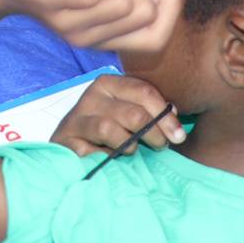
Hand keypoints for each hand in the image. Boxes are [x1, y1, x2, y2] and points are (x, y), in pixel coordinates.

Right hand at [49, 73, 184, 156]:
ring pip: (109, 129)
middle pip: (132, 113)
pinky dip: (106, 157)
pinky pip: (91, 150)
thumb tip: (174, 111)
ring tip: (134, 152)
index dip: (165, 116)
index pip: (144, 91)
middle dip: (153, 133)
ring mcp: (75, 117)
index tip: (179, 136)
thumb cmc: (110, 130)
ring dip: (129, 145)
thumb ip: (151, 109)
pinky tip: (111, 158)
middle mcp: (90, 96)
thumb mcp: (131, 113)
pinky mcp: (64, 139)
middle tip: (161, 146)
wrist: (73, 147)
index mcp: (109, 84)